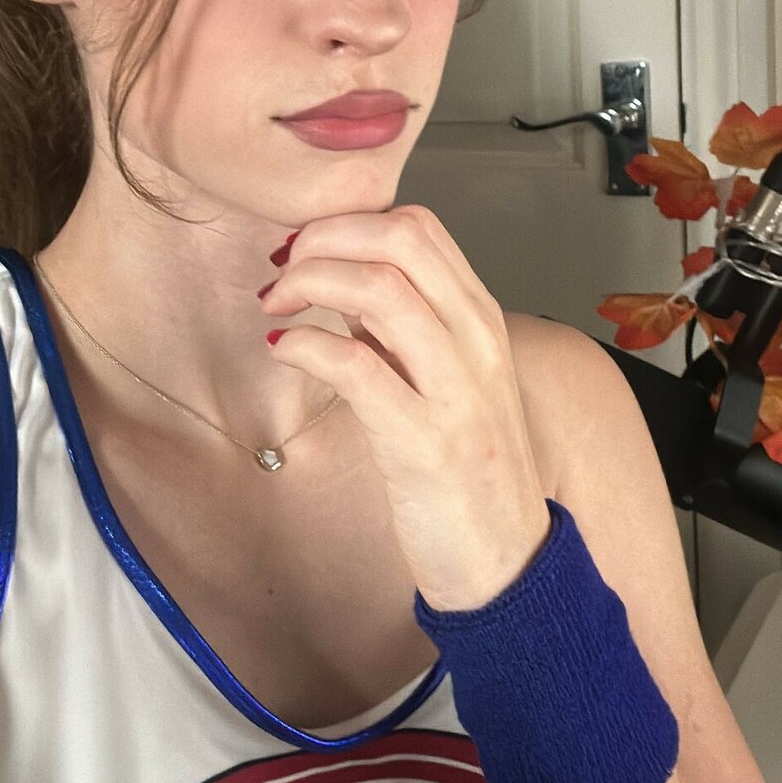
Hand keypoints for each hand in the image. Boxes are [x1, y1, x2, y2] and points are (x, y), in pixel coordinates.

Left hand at [259, 203, 553, 610]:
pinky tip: (284, 350)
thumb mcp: (449, 378)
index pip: (418, 227)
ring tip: (275, 305)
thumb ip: (405, 326)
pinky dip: (306, 345)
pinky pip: (355, 366)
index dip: (348, 222)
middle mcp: (475, 341)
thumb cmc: (469, 468)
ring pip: (378, 290)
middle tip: (282, 268)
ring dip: (308, 283)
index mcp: (481, 318)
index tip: (307, 247)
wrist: (506, 560)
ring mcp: (455, 390)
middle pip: (398, 240)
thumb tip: (340, 278)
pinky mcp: (423, 441)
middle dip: (324, 238)